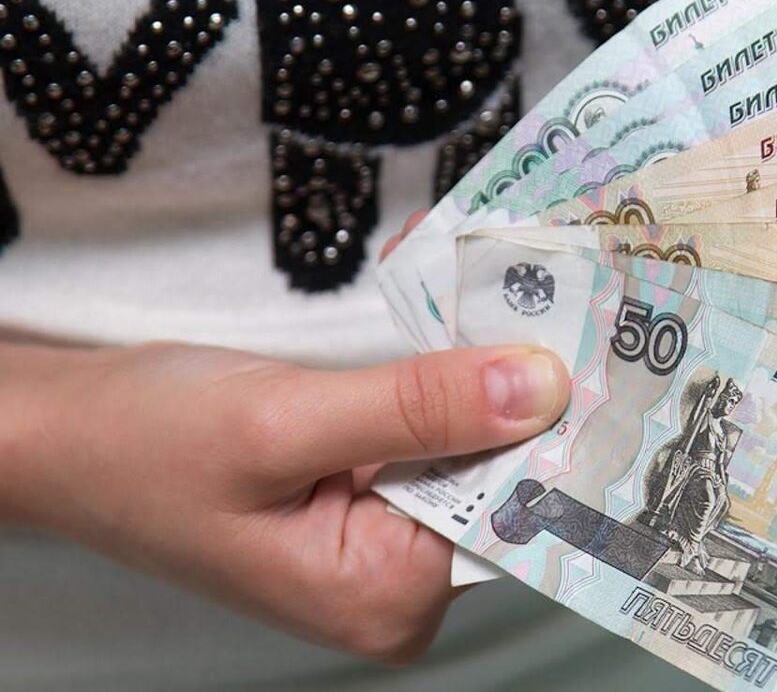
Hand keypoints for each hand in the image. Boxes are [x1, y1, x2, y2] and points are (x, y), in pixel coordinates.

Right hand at [0, 210, 569, 663]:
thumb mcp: (284, 423)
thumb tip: (540, 387)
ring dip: (480, 365)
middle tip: (567, 289)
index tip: (602, 344)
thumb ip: (417, 408)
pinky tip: (460, 311)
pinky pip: (433, 429)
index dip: (554, 426)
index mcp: (385, 597)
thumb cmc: (146, 445)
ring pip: (470, 442)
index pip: (509, 512)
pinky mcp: (370, 494)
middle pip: (496, 475)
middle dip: (519, 382)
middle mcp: (397, 583)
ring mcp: (384, 538)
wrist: (69, 434)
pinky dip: (442, 371)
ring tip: (513, 283)